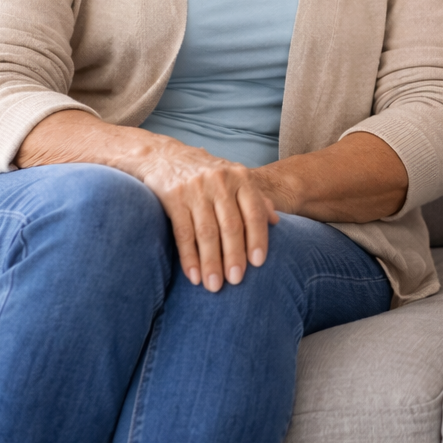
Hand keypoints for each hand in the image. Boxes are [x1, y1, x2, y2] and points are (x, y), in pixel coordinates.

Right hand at [131, 138, 282, 291]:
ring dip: (211, 262)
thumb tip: (277, 221)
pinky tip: (193, 275)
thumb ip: (256, 198)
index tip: (258, 263)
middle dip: (234, 256)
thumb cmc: (207, 173)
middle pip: (230, 225)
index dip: (257, 238)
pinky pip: (183, 233)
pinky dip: (188, 257)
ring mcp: (195, 189)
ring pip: (206, 232)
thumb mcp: (235, 178)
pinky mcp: (172, 198)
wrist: (165, 156)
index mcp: (240, 177)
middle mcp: (219, 182)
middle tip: (236, 281)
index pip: (253, 212)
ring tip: (214, 286)